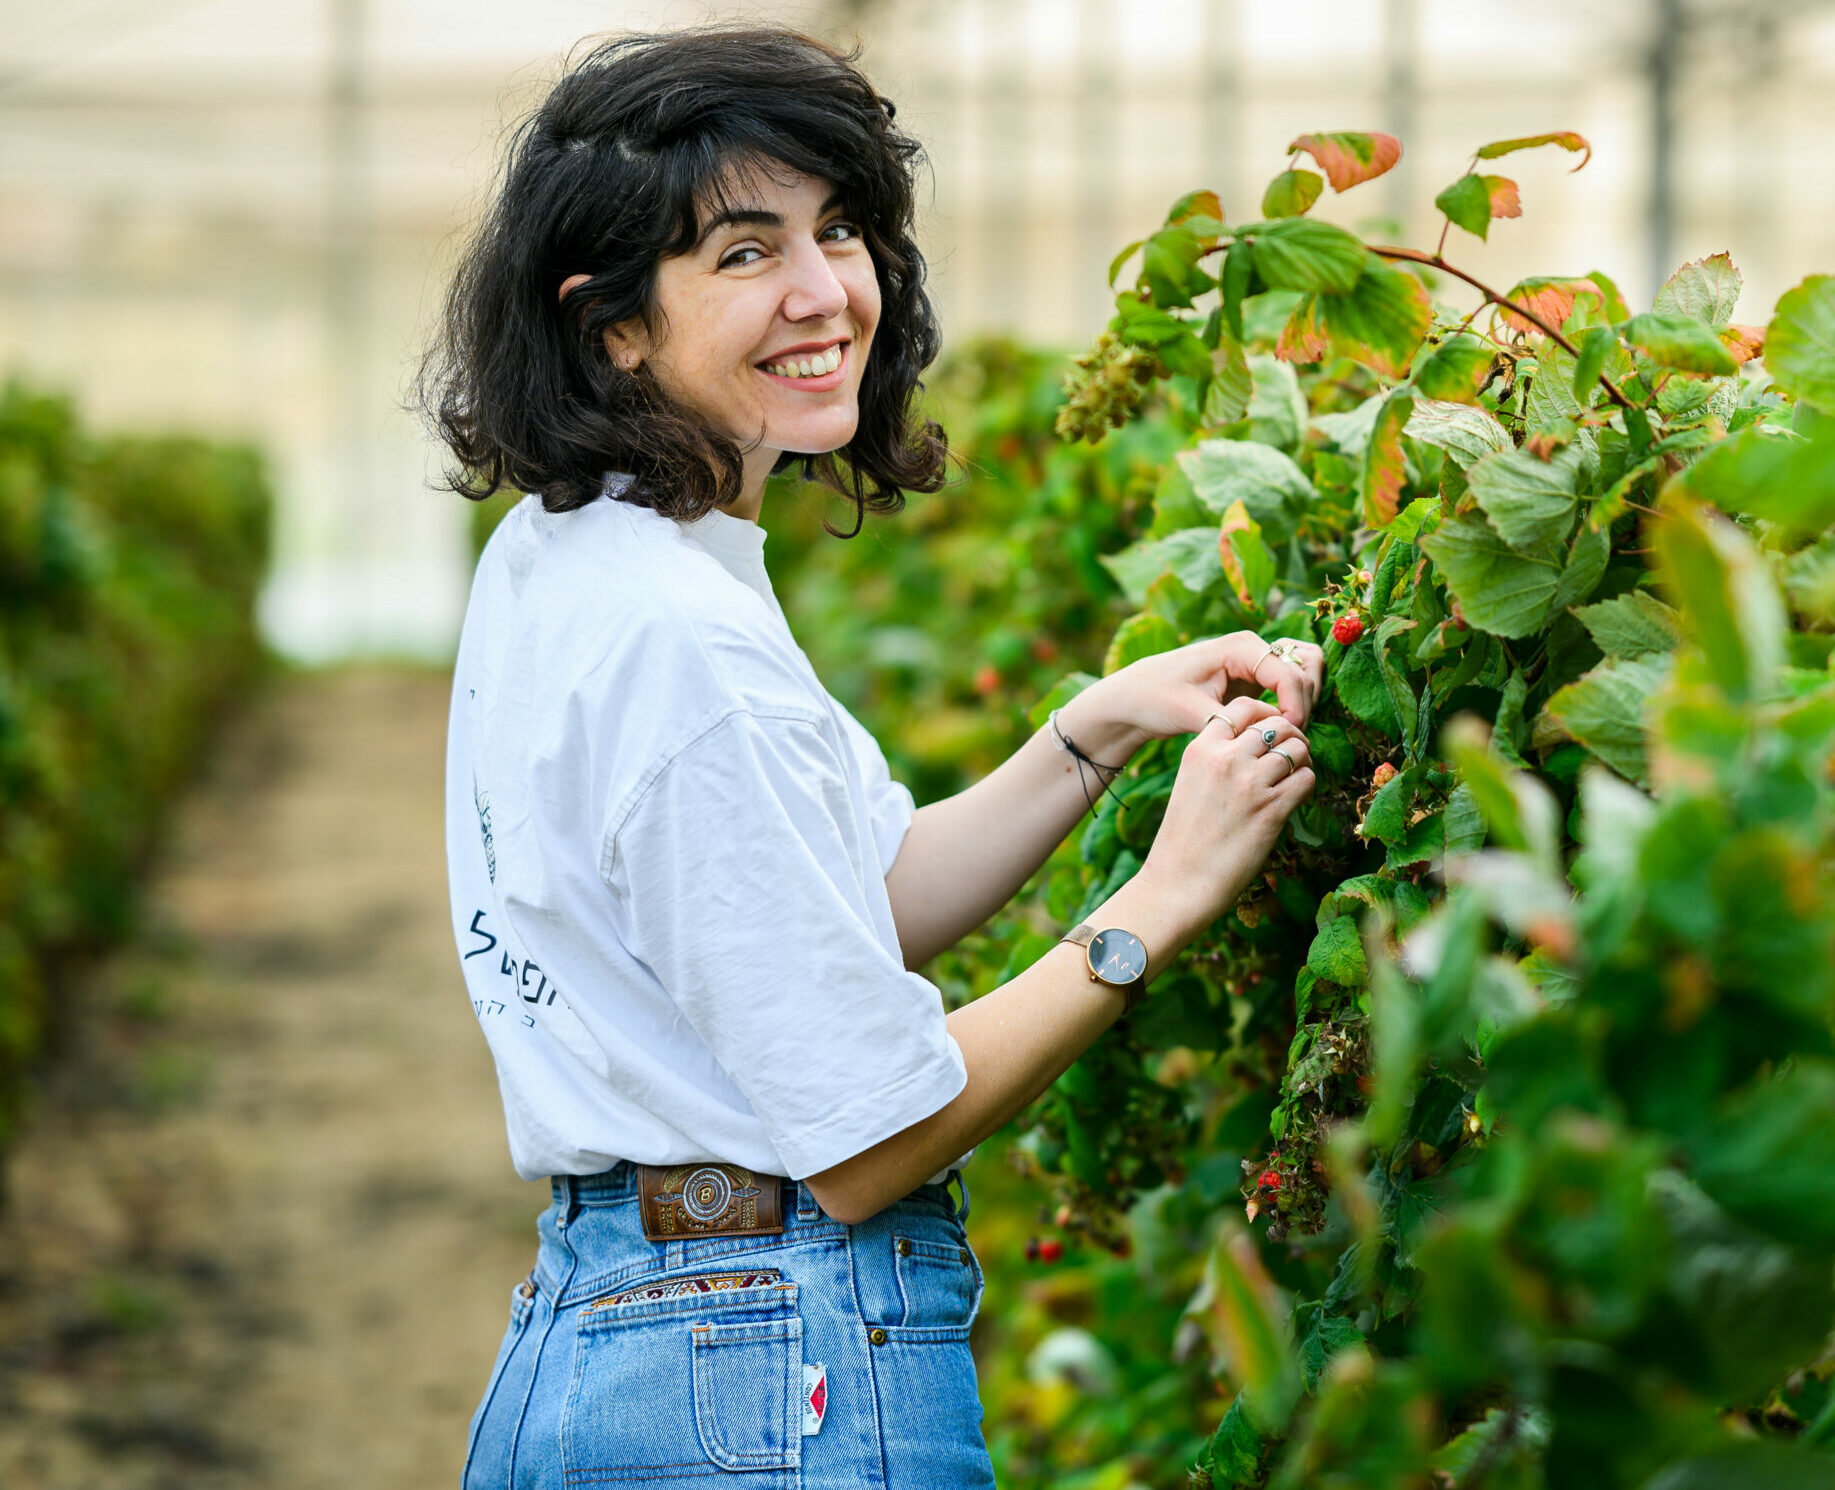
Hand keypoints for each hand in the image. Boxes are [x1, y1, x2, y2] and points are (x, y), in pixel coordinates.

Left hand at [1075, 632, 1325, 750]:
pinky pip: (1291, 685)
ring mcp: (1256, 661)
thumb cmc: (1155, 698)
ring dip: (1306, 700)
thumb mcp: (1190, 712)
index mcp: (1240, 647)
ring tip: (1288, 731)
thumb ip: (1233, 721)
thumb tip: (1270, 732)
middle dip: (1306, 702)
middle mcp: (1253, 648)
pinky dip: (1295, 703)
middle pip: (1307, 667)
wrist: (1135, 697)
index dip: (1296, 707)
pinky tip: (1281, 729)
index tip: (1288, 736)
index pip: (1290, 674)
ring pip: (1305, 672)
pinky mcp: (1255, 678)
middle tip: (1291, 735)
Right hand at [1136, 699, 1315, 932]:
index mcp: (1201, 749)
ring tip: (1294, 778)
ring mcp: (1250, 783)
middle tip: (1291, 756)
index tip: (1271, 734)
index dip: (1265, 716)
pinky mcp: (1272, 809)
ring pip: (1297, 748)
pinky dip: (1307, 786)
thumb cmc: (1183, 840)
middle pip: (1277, 724)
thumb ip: (1216, 759)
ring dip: (1302, 761)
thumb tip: (1256, 747)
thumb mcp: (1189, 783)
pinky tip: (1294, 799)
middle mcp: (1226, 759)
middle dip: (1291, 737)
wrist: (1178, 883)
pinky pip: (1307, 778)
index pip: (1243, 707)